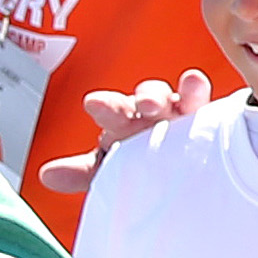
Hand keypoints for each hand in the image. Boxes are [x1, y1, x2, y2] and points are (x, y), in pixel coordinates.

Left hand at [39, 72, 208, 194]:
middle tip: (142, 103)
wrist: (192, 174)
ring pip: (175, 96)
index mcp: (128, 123)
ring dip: (166, 95)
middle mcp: (153, 113)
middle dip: (142, 97)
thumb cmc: (147, 166)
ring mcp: (183, 113)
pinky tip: (192, 81)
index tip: (94, 103)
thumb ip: (85, 172)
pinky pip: (203, 100)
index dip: (106, 107)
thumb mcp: (115, 171)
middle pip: (146, 98)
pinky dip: (195, 88)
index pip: (115, 112)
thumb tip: (46, 175)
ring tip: (161, 103)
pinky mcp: (211, 117)